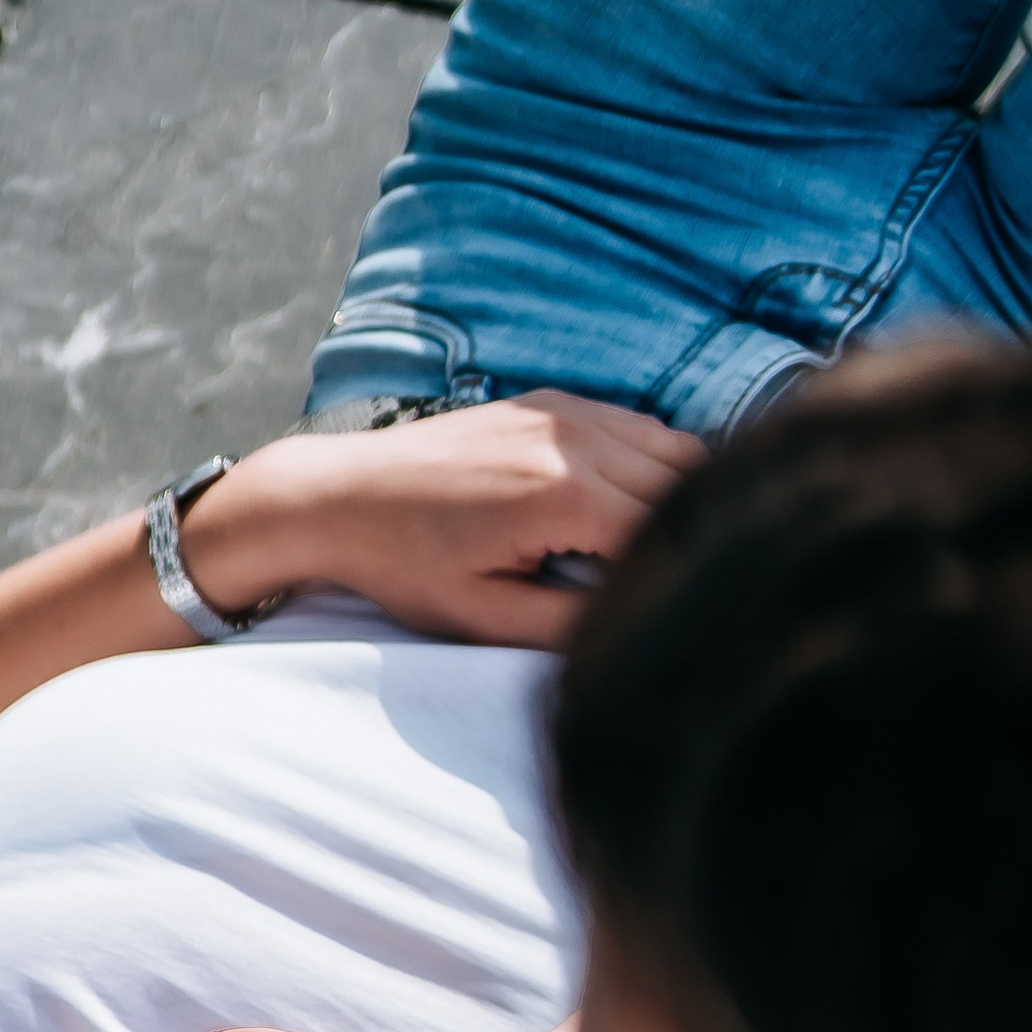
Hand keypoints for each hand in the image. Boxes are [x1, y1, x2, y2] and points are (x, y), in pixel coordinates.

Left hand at [174, 393, 704, 651]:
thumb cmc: (405, 563)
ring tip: (652, 552)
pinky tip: (627, 511)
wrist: (341, 496)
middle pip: (686, 482)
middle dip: (690, 534)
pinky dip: (650, 467)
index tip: (686, 613)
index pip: (668, 530)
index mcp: (561, 492)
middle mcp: (573, 438)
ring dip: (678, 497)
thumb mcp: (486, 616)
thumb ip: (569, 627)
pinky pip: (636, 429)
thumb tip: (635, 628)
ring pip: (673, 448)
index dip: (683, 575)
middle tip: (678, 585)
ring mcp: (565, 411)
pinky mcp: (553, 403)